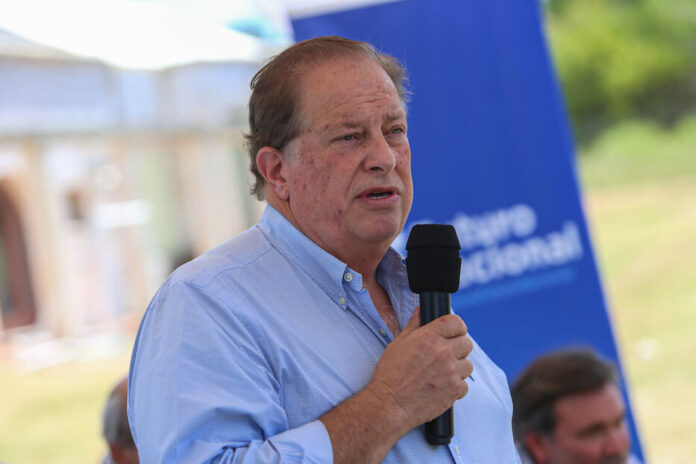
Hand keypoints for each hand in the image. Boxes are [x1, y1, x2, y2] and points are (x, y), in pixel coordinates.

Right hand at [365, 307, 473, 429]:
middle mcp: (442, 352)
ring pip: (468, 365)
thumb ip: (414, 326)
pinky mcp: (454, 390)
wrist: (389, 404)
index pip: (456, 322)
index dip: (457, 327)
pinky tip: (441, 387)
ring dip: (458, 368)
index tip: (455, 333)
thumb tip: (420, 312)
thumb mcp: (398, 344)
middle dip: (458, 348)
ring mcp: (450, 371)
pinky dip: (455, 387)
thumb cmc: (390, 374)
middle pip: (467, 343)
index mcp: (428, 337)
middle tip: (447, 355)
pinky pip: (464, 385)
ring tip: (442, 374)